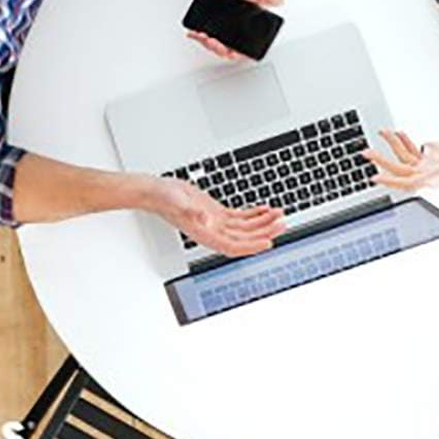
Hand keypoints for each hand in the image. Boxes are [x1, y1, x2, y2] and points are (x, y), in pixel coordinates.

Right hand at [149, 176, 285, 256]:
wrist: (156, 192)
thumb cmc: (164, 199)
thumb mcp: (179, 202)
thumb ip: (192, 211)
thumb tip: (206, 219)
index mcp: (205, 234)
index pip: (234, 246)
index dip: (252, 246)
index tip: (268, 243)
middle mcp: (212, 231)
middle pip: (244, 237)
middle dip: (264, 231)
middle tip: (281, 223)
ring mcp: (215, 222)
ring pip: (245, 227)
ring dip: (262, 222)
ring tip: (278, 215)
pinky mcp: (216, 212)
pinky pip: (239, 218)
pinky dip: (253, 215)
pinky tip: (264, 209)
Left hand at [187, 0, 283, 60]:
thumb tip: (277, 1)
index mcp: (251, 22)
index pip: (246, 46)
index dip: (237, 52)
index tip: (227, 50)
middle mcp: (238, 25)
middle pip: (229, 47)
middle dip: (217, 48)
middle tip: (209, 40)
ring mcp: (225, 23)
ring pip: (217, 42)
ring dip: (207, 42)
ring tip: (199, 35)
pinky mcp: (214, 19)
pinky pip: (207, 32)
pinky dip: (199, 34)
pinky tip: (193, 31)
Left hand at [364, 129, 438, 190]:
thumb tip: (425, 148)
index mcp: (434, 176)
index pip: (406, 180)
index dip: (388, 178)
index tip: (373, 176)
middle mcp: (430, 174)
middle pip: (400, 170)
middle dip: (382, 160)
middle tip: (366, 152)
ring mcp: (432, 169)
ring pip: (406, 160)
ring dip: (394, 147)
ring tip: (383, 132)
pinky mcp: (436, 162)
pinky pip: (416, 155)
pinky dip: (407, 144)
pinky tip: (401, 135)